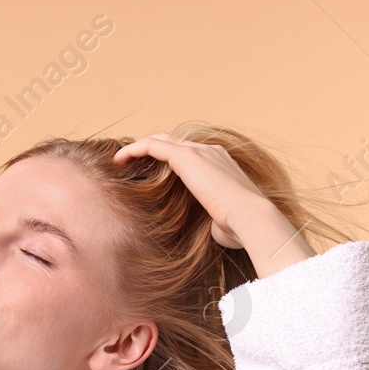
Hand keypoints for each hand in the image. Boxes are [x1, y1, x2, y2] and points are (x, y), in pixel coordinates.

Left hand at [112, 132, 313, 275]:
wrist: (251, 217)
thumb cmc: (241, 226)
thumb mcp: (224, 221)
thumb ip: (214, 218)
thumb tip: (214, 229)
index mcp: (221, 164)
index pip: (190, 154)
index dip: (170, 160)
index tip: (152, 174)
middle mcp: (210, 152)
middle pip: (174, 142)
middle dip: (152, 149)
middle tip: (131, 163)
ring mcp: (199, 151)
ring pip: (161, 140)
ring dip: (139, 149)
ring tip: (120, 161)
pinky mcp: (186, 157)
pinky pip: (152, 146)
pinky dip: (134, 150)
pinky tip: (118, 160)